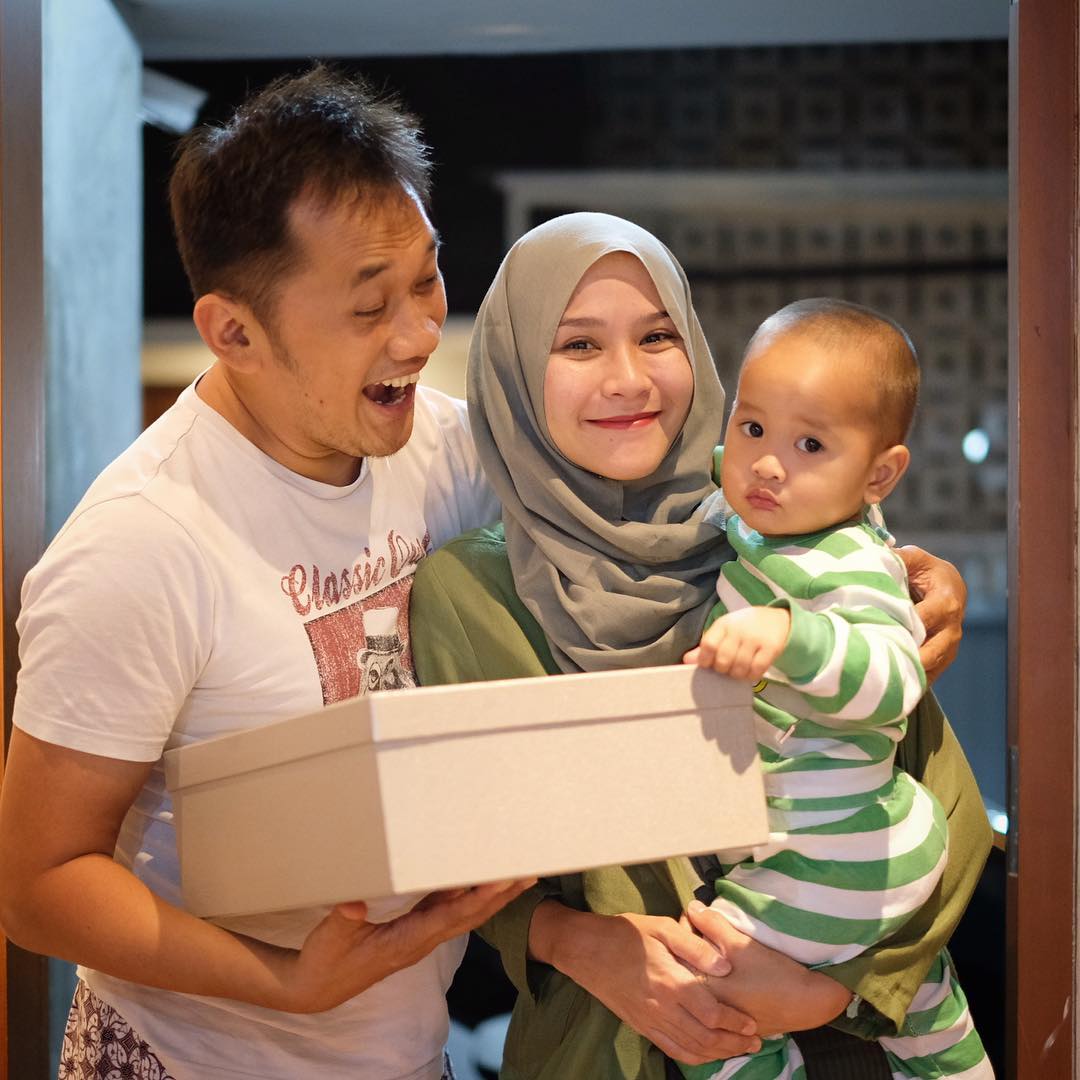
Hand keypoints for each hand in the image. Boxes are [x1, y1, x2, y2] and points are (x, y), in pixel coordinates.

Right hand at [272, 879, 534, 1013]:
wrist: (317, 989)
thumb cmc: (325, 962)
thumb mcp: (329, 938)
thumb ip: (344, 919)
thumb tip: (355, 905)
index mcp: (405, 941)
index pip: (450, 917)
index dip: (476, 899)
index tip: (500, 881)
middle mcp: (420, 941)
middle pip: (470, 916)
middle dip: (501, 895)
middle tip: (530, 872)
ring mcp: (419, 938)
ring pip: (464, 914)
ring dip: (493, 896)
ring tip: (519, 874)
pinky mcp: (413, 933)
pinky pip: (449, 912)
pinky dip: (470, 896)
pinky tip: (480, 882)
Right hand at [531, 902, 759, 1064]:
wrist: (586, 949)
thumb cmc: (626, 934)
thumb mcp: (663, 927)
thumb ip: (696, 947)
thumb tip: (725, 966)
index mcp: (670, 982)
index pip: (712, 1013)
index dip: (735, 1022)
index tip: (753, 1024)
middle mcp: (662, 1008)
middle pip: (705, 1038)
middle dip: (733, 1043)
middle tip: (754, 1041)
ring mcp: (650, 1020)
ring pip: (690, 1049)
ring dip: (717, 1053)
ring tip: (737, 1050)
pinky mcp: (641, 1025)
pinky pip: (671, 1049)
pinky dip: (693, 1056)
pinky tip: (705, 1054)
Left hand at [684, 608, 790, 681]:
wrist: (777, 619)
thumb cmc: (744, 628)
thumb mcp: (724, 631)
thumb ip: (706, 646)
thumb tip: (686, 661)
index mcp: (723, 624)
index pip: (708, 644)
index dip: (705, 660)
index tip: (707, 665)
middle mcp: (739, 630)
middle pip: (724, 659)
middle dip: (722, 669)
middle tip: (726, 669)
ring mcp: (755, 639)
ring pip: (740, 667)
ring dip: (736, 674)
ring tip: (738, 670)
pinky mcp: (771, 647)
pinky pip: (757, 669)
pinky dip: (751, 676)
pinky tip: (750, 672)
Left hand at [684, 902, 851, 1036]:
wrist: (805, 1005)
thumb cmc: (772, 973)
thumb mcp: (740, 944)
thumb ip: (712, 924)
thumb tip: (692, 907)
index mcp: (701, 989)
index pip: (677, 954)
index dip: (683, 931)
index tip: (692, 917)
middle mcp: (702, 1009)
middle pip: (683, 971)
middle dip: (686, 948)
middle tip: (698, 928)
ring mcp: (715, 1020)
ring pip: (694, 986)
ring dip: (696, 966)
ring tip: (707, 948)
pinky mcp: (728, 1024)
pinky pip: (707, 1001)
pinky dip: (707, 985)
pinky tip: (719, 971)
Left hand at [896, 545, 966, 682]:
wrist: (949, 586)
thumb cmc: (926, 571)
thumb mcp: (914, 559)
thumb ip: (899, 559)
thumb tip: (880, 556)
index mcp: (945, 600)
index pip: (926, 618)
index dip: (907, 626)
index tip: (884, 633)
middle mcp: (952, 626)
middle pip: (933, 649)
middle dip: (911, 658)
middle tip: (885, 668)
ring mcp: (950, 645)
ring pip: (933, 665)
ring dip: (912, 674)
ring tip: (887, 686)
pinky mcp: (944, 658)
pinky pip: (931, 675)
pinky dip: (915, 683)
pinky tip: (895, 693)